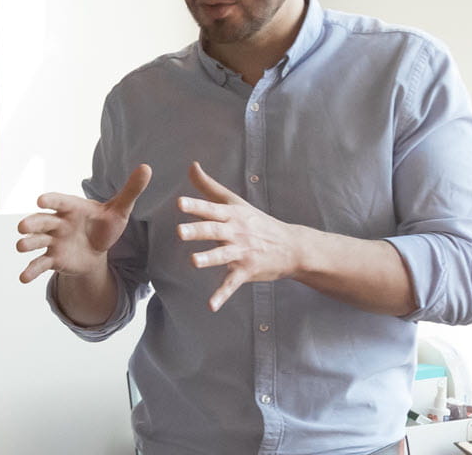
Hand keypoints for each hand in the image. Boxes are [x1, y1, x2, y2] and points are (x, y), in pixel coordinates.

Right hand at [16, 165, 150, 282]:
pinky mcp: (52, 259)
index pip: (59, 202)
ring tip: (20, 247)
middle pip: (42, 221)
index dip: (50, 201)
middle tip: (22, 227)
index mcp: (71, 208)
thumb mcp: (119, 210)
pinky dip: (30, 271)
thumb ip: (131, 191)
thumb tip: (147, 168)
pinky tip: (23, 278)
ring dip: (27, 243)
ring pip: (37, 241)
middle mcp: (58, 223)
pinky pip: (40, 264)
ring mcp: (53, 241)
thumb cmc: (105, 226)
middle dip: (32, 224)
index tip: (40, 200)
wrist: (96, 251)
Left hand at [177, 161, 310, 311]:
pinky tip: (210, 306)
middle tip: (179, 231)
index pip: (211, 208)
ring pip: (222, 256)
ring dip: (209, 259)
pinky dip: (222, 295)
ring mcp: (242, 252)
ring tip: (193, 261)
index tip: (180, 202)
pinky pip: (232, 284)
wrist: (292, 246)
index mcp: (231, 215)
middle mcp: (236, 232)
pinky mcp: (246, 271)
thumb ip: (209, 187)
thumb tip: (191, 165)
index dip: (196, 205)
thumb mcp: (235, 202)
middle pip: (214, 231)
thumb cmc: (257, 221)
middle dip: (197, 231)